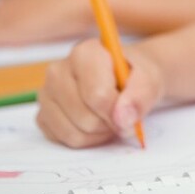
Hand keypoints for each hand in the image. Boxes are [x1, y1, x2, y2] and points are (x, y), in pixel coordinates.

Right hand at [36, 38, 163, 147]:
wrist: (128, 79)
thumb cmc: (136, 76)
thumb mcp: (150, 79)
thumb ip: (141, 95)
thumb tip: (123, 118)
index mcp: (84, 53)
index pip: (97, 95)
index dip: (119, 111)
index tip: (131, 111)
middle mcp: (58, 70)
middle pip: (85, 118)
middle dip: (110, 123)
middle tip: (122, 113)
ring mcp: (47, 93)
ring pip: (74, 132)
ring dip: (100, 133)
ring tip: (110, 117)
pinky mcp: (43, 115)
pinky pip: (64, 140)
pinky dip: (86, 140)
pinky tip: (95, 123)